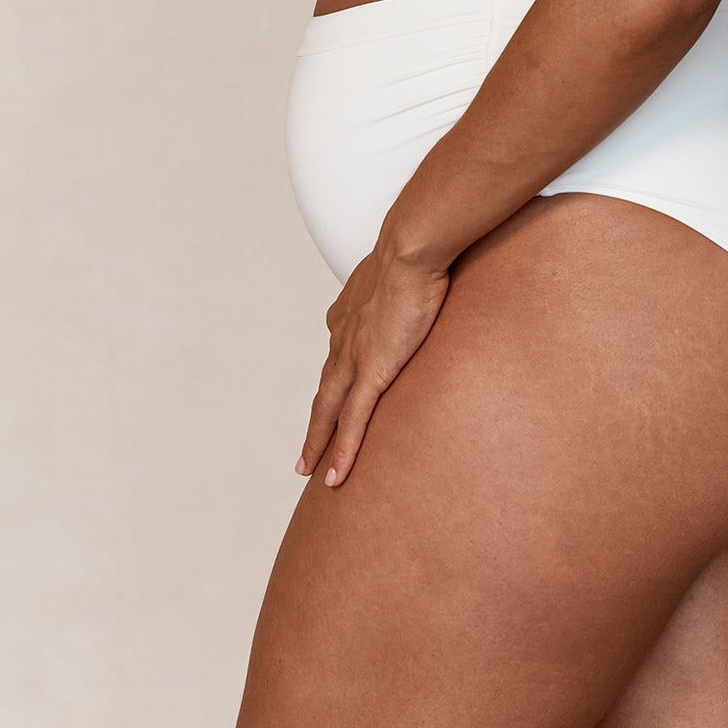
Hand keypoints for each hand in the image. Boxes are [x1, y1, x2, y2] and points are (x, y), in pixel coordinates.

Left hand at [295, 228, 449, 487]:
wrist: (409, 250)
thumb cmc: (415, 250)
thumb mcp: (404, 272)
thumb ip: (404, 286)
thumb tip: (422, 284)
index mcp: (348, 314)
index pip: (338, 355)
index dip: (334, 380)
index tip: (333, 394)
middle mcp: (343, 338)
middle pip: (325, 390)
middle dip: (316, 422)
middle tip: (305, 451)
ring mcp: (353, 358)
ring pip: (329, 412)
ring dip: (318, 443)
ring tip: (308, 469)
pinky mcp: (371, 373)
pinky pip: (353, 422)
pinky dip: (343, 451)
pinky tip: (335, 477)